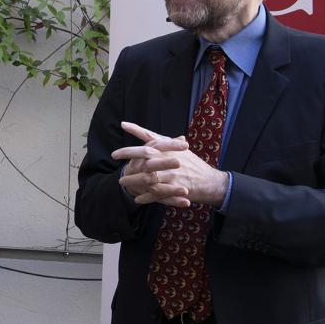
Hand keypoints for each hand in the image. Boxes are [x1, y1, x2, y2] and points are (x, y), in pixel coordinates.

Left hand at [112, 121, 227, 207]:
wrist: (211, 182)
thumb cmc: (194, 165)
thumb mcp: (181, 151)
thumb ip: (165, 143)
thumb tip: (150, 135)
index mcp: (171, 148)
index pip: (152, 136)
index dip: (137, 129)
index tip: (123, 124)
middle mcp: (170, 159)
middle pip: (145, 154)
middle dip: (128, 154)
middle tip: (113, 155)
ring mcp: (172, 174)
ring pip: (147, 177)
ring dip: (133, 180)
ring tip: (122, 182)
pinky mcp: (175, 189)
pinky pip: (156, 194)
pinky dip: (146, 197)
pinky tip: (137, 198)